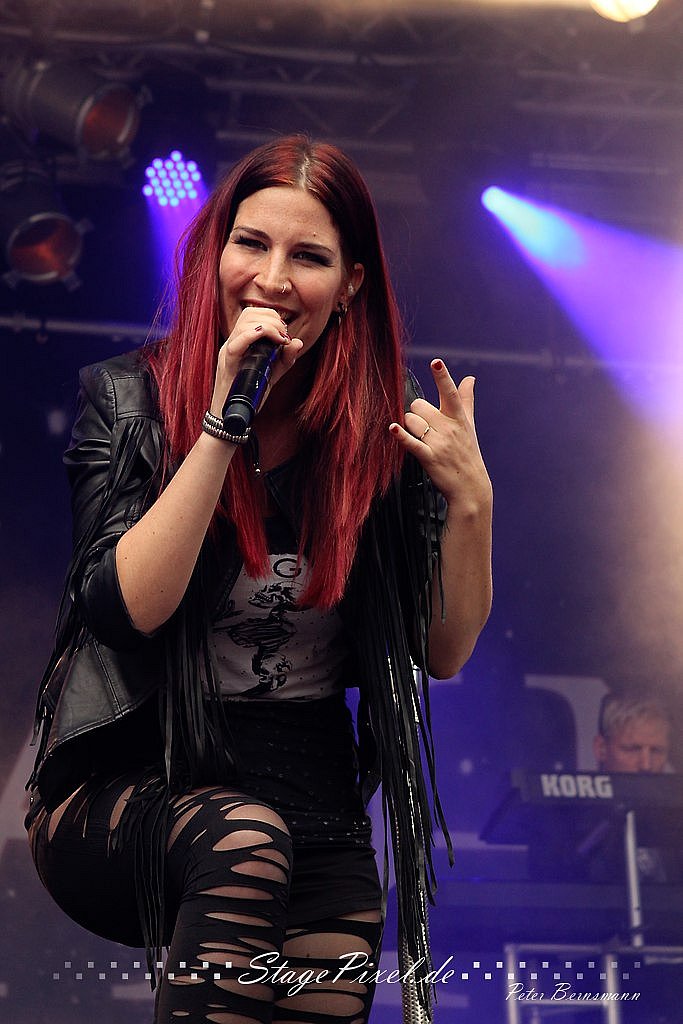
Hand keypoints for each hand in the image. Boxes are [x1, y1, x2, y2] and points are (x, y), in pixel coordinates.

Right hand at [209, 306, 302, 417]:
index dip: (271, 316)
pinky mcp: (228, 364)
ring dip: (268, 326)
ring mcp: (228, 352)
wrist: (233, 415)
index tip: (284, 332)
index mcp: (240, 342)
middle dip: (272, 319)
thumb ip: (285, 358)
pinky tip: (270, 339)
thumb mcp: (273, 373)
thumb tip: (298, 342)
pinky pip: (237, 343)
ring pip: (244, 324)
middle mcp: (232, 343)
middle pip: (249, 313)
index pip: (251, 314)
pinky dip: (254, 335)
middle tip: (284, 336)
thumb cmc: (250, 394)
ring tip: (280, 340)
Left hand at [390, 359, 491, 514]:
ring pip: (412, 421)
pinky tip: (392, 428)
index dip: (442, 377)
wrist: (470, 486)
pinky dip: (401, 435)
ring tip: (421, 437)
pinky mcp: (429, 457)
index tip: (436, 362)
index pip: (450, 392)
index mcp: (459, 417)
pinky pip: (411, 442)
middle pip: (419, 405)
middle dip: (416, 413)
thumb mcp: (469, 425)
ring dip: (410, 426)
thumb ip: (466, 399)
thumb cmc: (467, 452)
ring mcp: (439, 443)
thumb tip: (470, 378)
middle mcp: (449, 427)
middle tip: (424, 425)